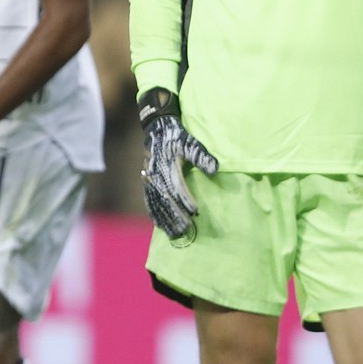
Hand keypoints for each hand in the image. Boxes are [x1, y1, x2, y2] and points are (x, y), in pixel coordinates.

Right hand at [138, 88, 218, 239]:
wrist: (157, 130)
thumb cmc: (177, 137)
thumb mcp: (190, 142)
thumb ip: (202, 156)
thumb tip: (215, 170)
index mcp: (167, 165)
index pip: (176, 186)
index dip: (184, 199)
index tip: (195, 212)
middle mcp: (156, 174)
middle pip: (165, 198)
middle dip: (175, 215)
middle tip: (186, 229)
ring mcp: (149, 179)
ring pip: (156, 203)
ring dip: (164, 218)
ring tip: (174, 233)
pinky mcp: (147, 182)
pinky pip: (148, 201)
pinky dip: (154, 214)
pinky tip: (159, 225)